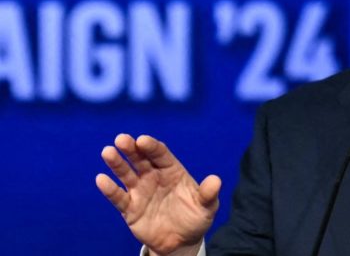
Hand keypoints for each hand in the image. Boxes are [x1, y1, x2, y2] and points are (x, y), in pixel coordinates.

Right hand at [96, 134, 220, 255]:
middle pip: (141, 159)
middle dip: (131, 148)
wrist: (182, 241)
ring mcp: (140, 191)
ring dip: (117, 163)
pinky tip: (101, 179)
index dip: (152, 146)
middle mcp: (154, 177)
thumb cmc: (195, 217)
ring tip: (108, 152)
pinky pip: (119, 197)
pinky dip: (110, 189)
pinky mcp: (130, 208)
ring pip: (126, 174)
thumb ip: (208, 194)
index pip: (161, 154)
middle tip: (121, 139)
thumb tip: (216, 180)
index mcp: (172, 171)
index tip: (142, 140)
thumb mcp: (206, 206)